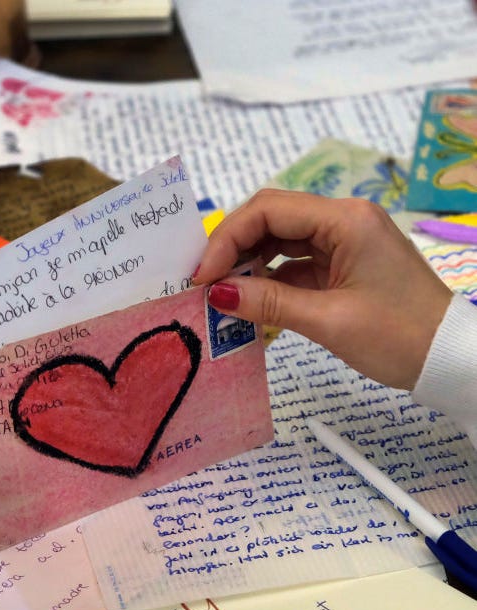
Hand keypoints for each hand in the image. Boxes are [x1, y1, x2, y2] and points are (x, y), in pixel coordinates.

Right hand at [194, 189, 451, 389]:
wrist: (448, 358)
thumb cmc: (398, 336)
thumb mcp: (328, 320)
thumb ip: (268, 302)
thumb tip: (216, 293)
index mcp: (345, 220)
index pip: (269, 210)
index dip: (227, 239)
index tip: (202, 276)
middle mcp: (342, 220)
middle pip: (271, 219)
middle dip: (233, 248)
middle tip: (203, 283)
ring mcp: (343, 241)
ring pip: (280, 241)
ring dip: (249, 265)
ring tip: (221, 294)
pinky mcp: (342, 264)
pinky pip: (294, 264)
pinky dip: (270, 281)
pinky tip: (249, 302)